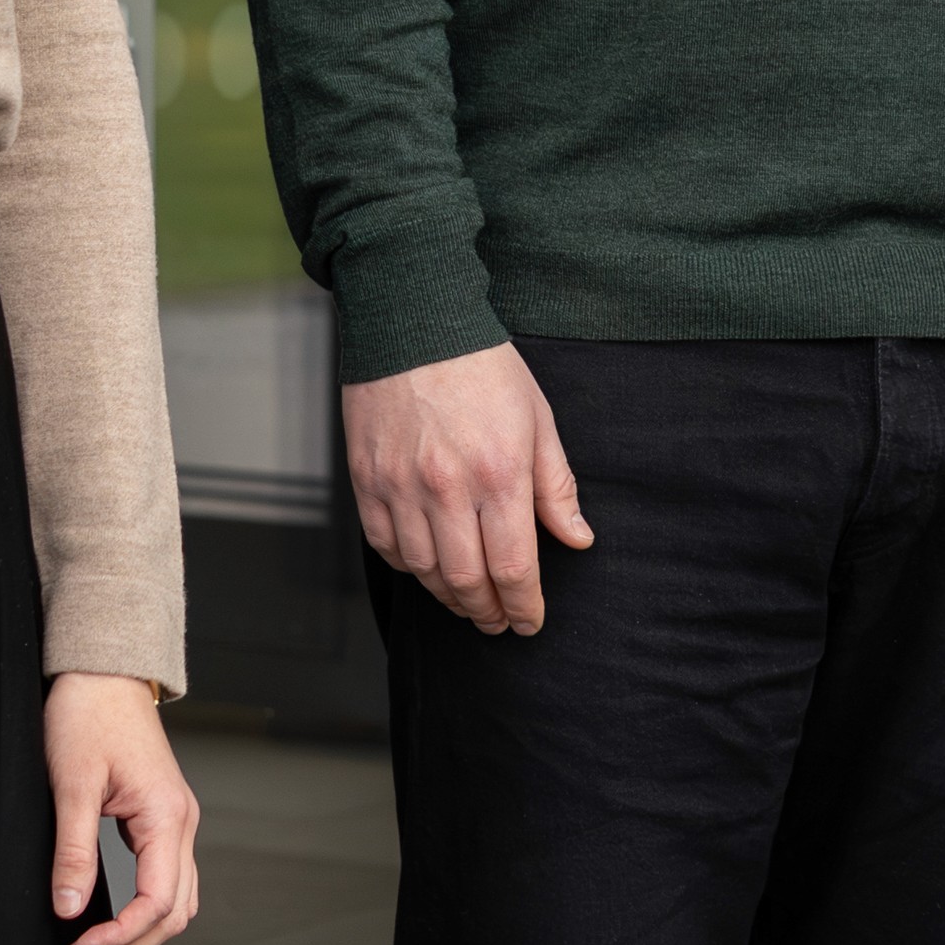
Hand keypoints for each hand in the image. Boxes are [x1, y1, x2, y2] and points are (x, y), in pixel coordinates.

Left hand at [46, 672, 201, 944]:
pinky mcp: (163, 817)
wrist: (103, 674)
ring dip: (142, 931)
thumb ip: (73, 851)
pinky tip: (112, 912)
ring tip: (93, 942)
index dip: (121, 937)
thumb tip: (70, 908)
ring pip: (179, 899)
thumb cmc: (87, 716)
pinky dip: (147, 906)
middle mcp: (182, 821)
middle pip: (177, 911)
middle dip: (131, 944)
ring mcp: (177, 820)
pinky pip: (169, 877)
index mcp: (166, 815)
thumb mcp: (72, 785)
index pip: (158, 902)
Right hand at [344, 342, 594, 633]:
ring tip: (468, 601)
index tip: (530, 622)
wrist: (413, 322)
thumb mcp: (538, 421)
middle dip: (487, 613)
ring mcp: (400, 486)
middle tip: (498, 622)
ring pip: (423, 571)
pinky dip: (408, 568)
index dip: (524, 607)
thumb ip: (557, 487)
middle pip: (467, 581)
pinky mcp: (366, 480)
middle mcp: (446, 488)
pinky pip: (385, 546)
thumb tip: (577, 539)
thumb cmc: (483, 368)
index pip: (515, 567)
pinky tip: (428, 567)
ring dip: (449, 597)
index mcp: (499, 474)